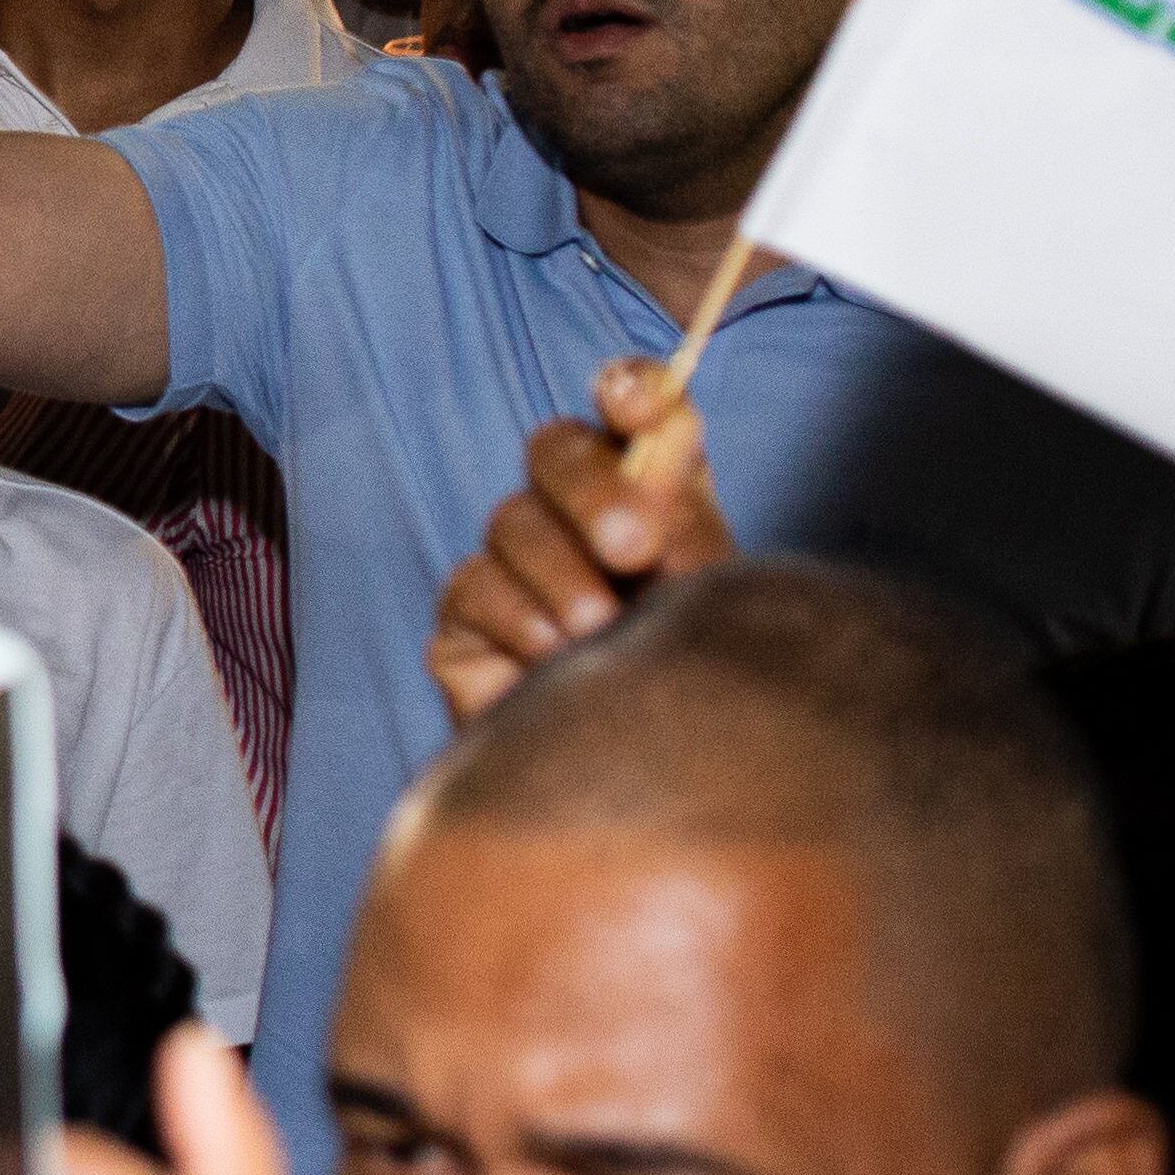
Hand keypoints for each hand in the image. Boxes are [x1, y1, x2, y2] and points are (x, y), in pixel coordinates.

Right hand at [426, 356, 735, 724]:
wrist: (647, 785)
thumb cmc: (695, 691)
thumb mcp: (708, 600)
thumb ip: (683, 514)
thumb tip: (663, 433)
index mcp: (652, 491)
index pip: (634, 409)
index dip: (632, 390)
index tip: (641, 402)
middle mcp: (575, 514)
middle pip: (556, 448)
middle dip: (592, 488)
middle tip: (634, 548)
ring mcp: (513, 563)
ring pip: (513, 521)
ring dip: (562, 573)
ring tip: (600, 629)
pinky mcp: (466, 620)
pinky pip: (476, 587)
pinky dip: (518, 616)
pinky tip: (553, 656)